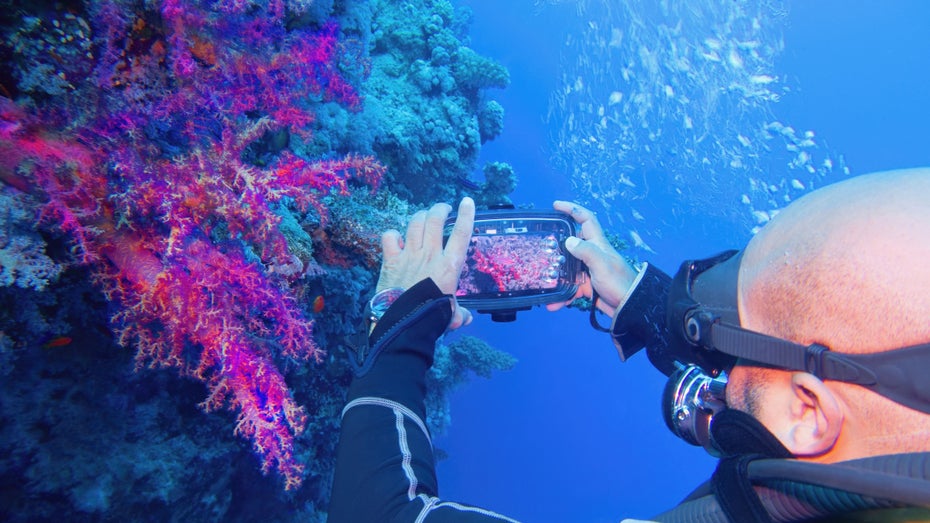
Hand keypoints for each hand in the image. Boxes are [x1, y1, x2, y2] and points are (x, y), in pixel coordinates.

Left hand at [376, 197, 474, 328]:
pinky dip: (393, 234)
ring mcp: (409, 255)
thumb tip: (466, 318)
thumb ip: (459, 314)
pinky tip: (397, 237)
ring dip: (421, 215)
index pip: (461, 234)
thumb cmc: (430, 319)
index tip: (467, 202)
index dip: (466, 215)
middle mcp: (429, 255)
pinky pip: (390, 236)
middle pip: (435, 220)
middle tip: (443, 210)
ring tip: (425, 216)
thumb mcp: (450, 316)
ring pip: (415, 223)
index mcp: (448, 266)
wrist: (402, 323)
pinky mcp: (390, 260)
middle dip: (440, 209)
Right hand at [547, 200, 637, 316]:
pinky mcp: (588, 286)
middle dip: (556, 246)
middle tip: (542, 249)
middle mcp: (593, 254)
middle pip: (571, 244)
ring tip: (545, 284)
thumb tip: (569, 240)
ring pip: (568, 269)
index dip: (572, 209)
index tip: (556, 205)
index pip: (586, 219)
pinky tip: (554, 304)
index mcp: (598, 244)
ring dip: (557, 277)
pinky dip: (563, 296)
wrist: (630, 307)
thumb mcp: (602, 265)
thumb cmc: (620, 283)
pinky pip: (571, 288)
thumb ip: (586, 251)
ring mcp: (590, 270)